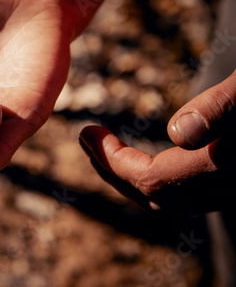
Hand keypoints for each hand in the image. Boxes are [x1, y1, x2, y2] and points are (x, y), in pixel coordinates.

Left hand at [79, 69, 235, 215]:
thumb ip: (223, 107)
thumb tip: (180, 134)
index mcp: (228, 164)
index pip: (154, 180)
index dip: (114, 162)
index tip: (88, 133)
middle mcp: (232, 187)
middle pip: (158, 199)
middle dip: (114, 173)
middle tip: (87, 143)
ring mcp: (235, 189)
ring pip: (174, 202)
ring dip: (132, 181)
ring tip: (103, 152)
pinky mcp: (235, 183)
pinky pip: (189, 195)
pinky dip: (157, 181)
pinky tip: (141, 159)